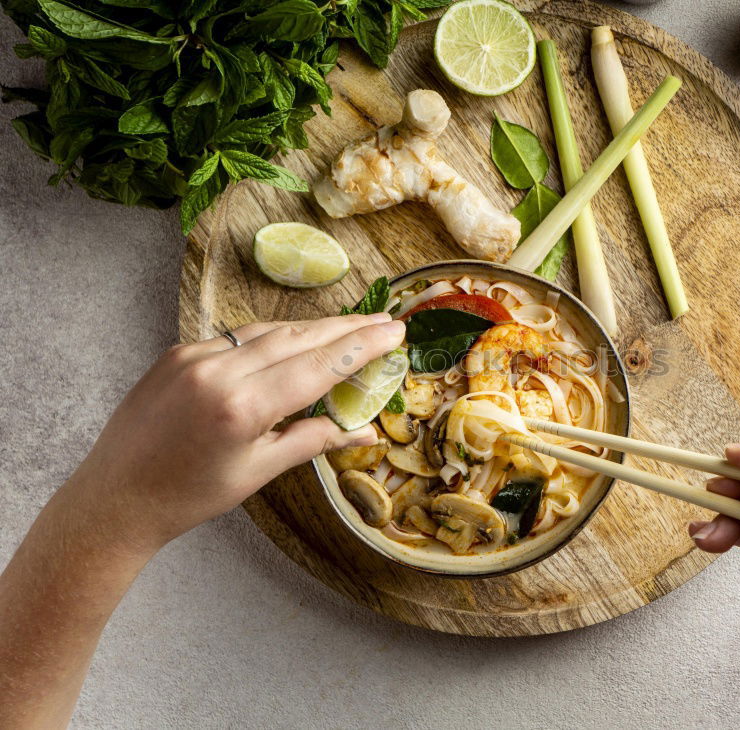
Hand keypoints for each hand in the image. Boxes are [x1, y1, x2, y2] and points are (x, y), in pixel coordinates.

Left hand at [67, 313, 404, 553]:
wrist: (114, 498)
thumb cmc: (189, 496)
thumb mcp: (258, 473)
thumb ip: (312, 441)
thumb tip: (366, 432)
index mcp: (242, 407)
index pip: (318, 366)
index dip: (362, 347)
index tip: (395, 332)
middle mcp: (218, 371)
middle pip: (298, 338)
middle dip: (346, 328)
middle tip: (384, 320)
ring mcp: (193, 356)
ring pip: (269, 332)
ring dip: (312, 328)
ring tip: (350, 326)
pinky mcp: (176, 353)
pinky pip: (238, 338)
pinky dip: (272, 337)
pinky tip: (294, 340)